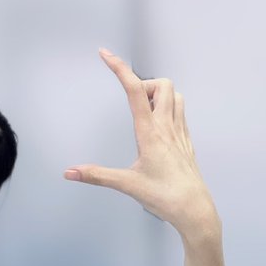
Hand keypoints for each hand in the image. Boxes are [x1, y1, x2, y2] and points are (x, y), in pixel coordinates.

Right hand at [66, 50, 218, 241]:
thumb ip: (97, 175)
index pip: (134, 91)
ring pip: (175, 95)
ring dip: (159, 93)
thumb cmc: (165, 197)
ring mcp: (180, 133)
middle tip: (130, 100)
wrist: (195, 210)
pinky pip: (181, 112)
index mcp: (151, 133)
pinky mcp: (187, 142)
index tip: (106, 55)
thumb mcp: (127, 185)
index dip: (119, 69)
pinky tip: (158, 123)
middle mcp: (167, 127)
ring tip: (143, 110)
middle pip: (161, 85)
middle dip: (143, 83)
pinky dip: (169, 107)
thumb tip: (70, 172)